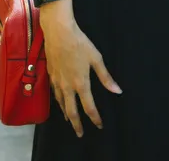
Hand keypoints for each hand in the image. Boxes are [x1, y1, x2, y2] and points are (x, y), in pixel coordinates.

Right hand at [42, 15, 120, 136]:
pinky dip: (59, 103)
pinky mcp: (51, 76)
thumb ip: (105, 77)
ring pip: (61, 105)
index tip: (99, 125)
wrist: (58, 32)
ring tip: (70, 121)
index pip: (89, 106)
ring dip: (67, 115)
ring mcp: (57, 82)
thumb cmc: (79, 43)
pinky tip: (60, 102)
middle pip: (72, 111)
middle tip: (80, 134)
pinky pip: (55, 94)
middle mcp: (68, 86)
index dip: (95, 118)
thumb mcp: (96, 58)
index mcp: (81, 83)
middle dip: (77, 124)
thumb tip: (117, 91)